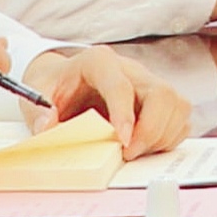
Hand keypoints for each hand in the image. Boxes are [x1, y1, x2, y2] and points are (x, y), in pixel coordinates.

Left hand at [28, 42, 183, 157]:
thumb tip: (47, 125)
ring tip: (134, 152)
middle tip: (128, 153)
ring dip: (162, 135)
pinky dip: (169, 137)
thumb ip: (38, 108)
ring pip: (176, 105)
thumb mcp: (37, 92)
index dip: (125, 114)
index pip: (121, 85)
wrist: (66, 81)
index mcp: (99, 62)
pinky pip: (180, 118)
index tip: (122, 141)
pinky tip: (146, 147)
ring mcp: (148, 83)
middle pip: (161, 93)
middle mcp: (130, 69)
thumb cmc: (55, 86)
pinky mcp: (159, 100)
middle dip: (151, 129)